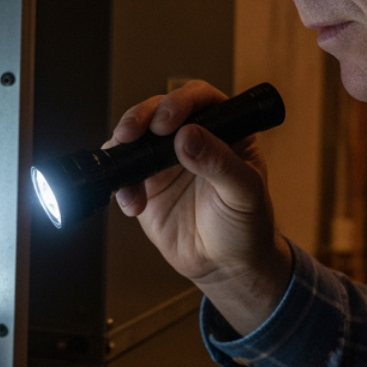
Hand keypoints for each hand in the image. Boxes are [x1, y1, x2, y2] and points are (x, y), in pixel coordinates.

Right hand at [107, 81, 293, 335]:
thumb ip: (219, 162)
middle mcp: (192, 138)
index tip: (167, 122)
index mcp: (225, 130)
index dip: (180, 102)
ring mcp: (165, 160)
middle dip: (142, 117)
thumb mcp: (244, 193)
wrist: (226, 267)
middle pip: (159, 110)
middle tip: (132, 133)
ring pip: (136, 136)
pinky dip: (119, 184)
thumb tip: (187, 134)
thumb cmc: (247, 226)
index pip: (200, 100)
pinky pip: (122, 173)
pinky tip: (132, 204)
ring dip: (124, 146)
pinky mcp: (145, 184)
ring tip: (125, 166)